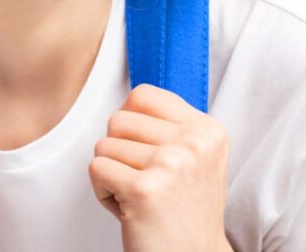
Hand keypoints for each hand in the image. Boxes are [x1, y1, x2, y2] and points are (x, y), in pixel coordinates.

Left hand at [88, 83, 232, 251]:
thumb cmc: (183, 209)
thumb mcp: (196, 157)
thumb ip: (170, 124)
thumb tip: (130, 98)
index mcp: (208, 130)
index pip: (142, 95)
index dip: (130, 122)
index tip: (144, 150)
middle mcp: (194, 143)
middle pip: (118, 119)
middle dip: (119, 151)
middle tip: (143, 180)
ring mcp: (171, 164)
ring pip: (104, 145)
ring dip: (112, 174)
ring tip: (139, 196)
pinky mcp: (145, 189)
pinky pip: (96, 168)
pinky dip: (103, 192)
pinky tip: (129, 209)